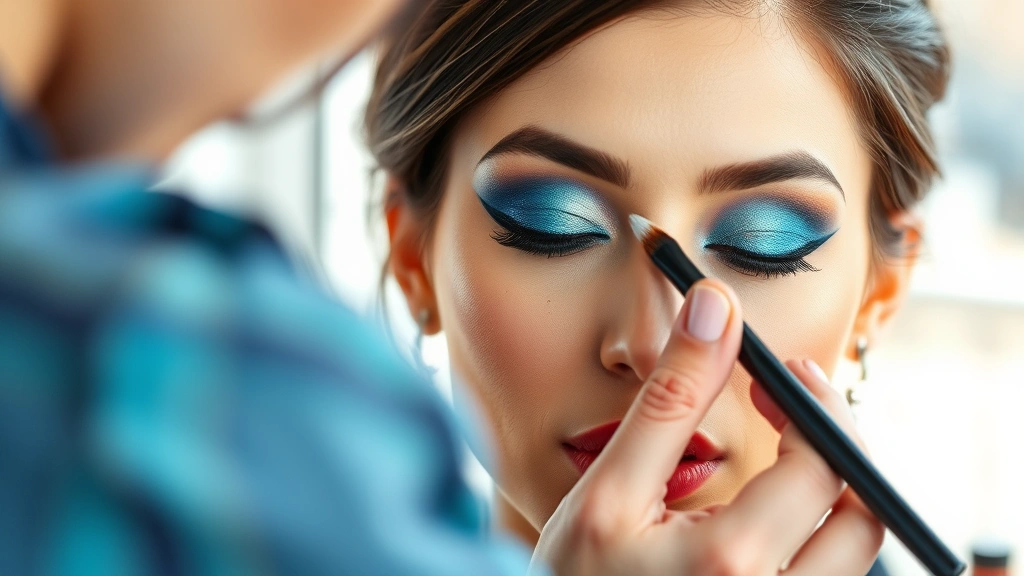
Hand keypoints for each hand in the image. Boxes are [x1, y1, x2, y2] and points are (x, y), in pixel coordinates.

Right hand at [532, 279, 882, 575]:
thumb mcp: (608, 490)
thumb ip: (668, 399)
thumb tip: (715, 307)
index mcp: (731, 564)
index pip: (823, 467)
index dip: (815, 405)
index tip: (783, 375)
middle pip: (862, 520)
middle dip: (837, 448)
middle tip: (795, 408)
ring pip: (852, 559)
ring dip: (833, 497)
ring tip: (781, 459)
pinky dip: (814, 539)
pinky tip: (767, 517)